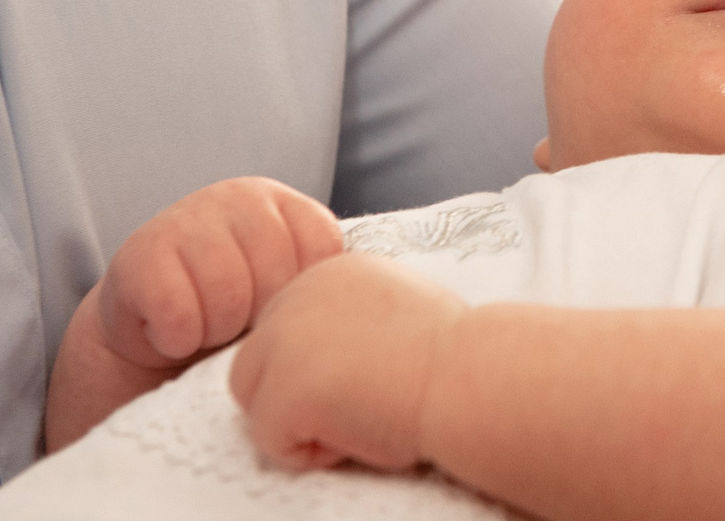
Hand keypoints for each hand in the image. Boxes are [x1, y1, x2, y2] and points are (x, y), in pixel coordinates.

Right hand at [94, 176, 344, 369]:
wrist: (149, 333)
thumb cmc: (233, 316)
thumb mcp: (284, 289)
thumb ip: (323, 284)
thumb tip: (370, 311)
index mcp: (282, 203)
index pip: (324, 250)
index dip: (300, 295)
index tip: (277, 308)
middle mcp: (237, 197)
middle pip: (276, 277)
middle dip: (258, 317)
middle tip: (235, 322)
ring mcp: (186, 218)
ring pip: (228, 299)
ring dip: (217, 332)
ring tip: (205, 325)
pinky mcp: (139, 255)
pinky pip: (180, 316)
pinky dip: (178, 340)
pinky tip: (172, 332)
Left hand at [229, 252, 466, 472]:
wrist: (470, 376)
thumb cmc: (455, 355)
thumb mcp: (400, 309)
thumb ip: (356, 319)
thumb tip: (333, 356)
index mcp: (331, 272)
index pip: (287, 329)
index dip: (318, 368)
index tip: (366, 380)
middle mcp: (297, 294)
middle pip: (257, 361)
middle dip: (294, 394)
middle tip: (357, 406)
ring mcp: (283, 339)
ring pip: (255, 400)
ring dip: (299, 423)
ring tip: (360, 418)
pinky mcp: (281, 388)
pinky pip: (271, 441)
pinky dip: (311, 453)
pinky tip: (360, 432)